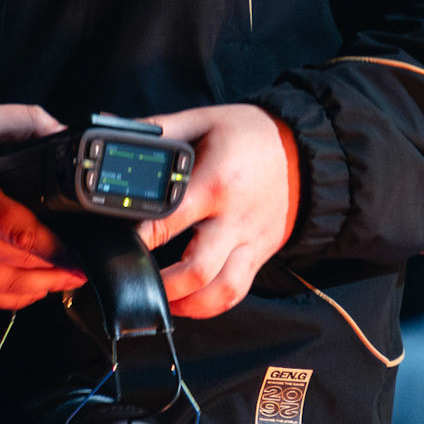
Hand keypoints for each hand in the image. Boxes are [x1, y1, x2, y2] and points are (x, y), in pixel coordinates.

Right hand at [0, 103, 87, 310]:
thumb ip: (28, 122)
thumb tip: (66, 133)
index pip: (21, 234)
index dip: (56, 252)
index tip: (82, 259)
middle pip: (14, 267)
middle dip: (54, 273)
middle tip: (81, 271)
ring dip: (34, 289)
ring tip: (61, 282)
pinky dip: (5, 296)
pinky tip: (28, 289)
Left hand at [137, 104, 300, 318]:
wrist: (307, 150)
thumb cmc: (250, 133)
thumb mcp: (203, 119)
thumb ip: (160, 130)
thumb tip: (116, 130)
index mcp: (217, 182)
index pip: (172, 218)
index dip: (141, 236)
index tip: (119, 243)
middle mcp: (235, 219)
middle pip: (196, 269)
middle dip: (161, 283)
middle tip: (134, 277)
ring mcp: (251, 241)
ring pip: (221, 291)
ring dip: (187, 304)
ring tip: (159, 298)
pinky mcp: (260, 254)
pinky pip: (238, 291)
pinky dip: (211, 304)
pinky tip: (188, 302)